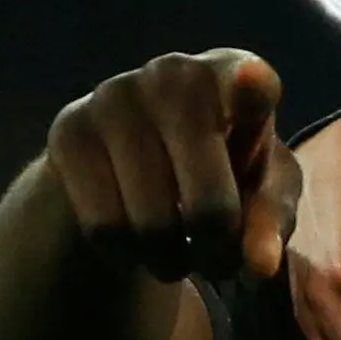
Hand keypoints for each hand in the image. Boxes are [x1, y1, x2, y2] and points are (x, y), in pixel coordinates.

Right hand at [46, 49, 299, 282]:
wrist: (137, 154)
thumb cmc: (226, 167)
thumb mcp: (263, 191)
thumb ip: (272, 221)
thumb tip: (260, 265)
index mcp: (236, 76)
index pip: (252, 83)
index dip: (251, 86)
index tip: (250, 78)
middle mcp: (175, 74)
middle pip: (210, 208)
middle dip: (219, 253)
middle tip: (220, 261)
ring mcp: (115, 97)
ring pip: (153, 226)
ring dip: (172, 262)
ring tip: (181, 252)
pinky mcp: (68, 129)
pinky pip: (103, 227)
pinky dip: (127, 255)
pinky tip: (137, 243)